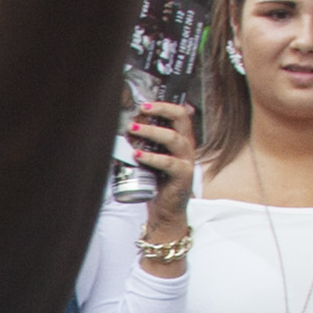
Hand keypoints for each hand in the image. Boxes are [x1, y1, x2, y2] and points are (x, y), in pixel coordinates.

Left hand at [122, 96, 195, 210]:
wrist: (166, 209)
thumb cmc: (157, 181)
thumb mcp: (150, 156)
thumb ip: (144, 141)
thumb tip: (126, 125)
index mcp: (181, 138)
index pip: (179, 113)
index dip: (163, 105)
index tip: (144, 104)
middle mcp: (186, 145)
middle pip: (180, 118)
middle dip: (160, 110)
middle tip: (140, 109)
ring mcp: (186, 160)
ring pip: (173, 138)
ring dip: (151, 131)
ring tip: (132, 129)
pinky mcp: (183, 175)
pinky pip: (168, 163)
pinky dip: (151, 157)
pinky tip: (137, 154)